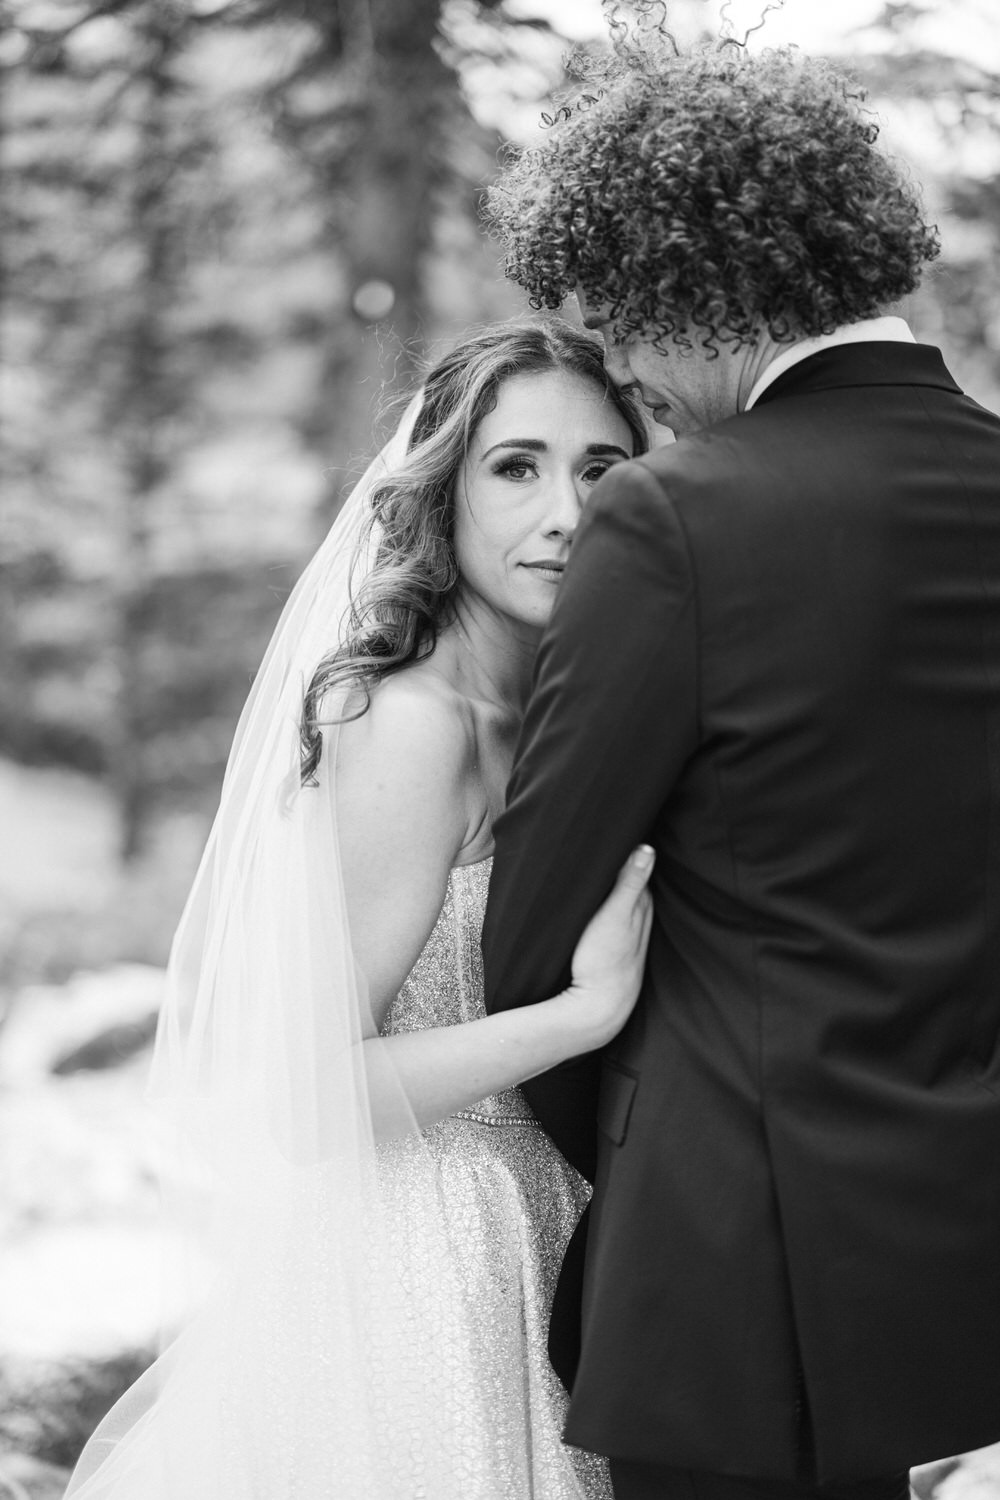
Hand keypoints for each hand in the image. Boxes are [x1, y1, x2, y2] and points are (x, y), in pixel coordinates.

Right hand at [566, 845, 654, 1049]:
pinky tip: (602, 906)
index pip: (640, 869)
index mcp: (641, 906)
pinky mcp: (617, 950)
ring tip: (606, 869)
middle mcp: (641, 920)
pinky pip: (618, 920)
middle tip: (608, 845)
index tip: (617, 833)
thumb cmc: (604, 959)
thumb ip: (630, 882)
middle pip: (636, 885)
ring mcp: (630, 937)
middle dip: (626, 866)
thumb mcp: (615, 915)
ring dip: (619, 887)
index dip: (630, 851)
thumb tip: (646, 848)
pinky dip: (612, 907)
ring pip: (627, 903)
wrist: (599, 1007)